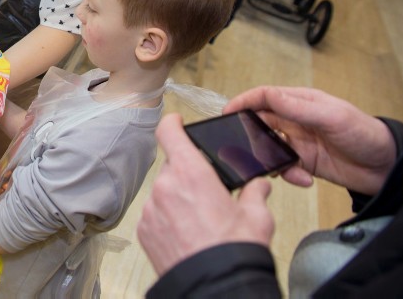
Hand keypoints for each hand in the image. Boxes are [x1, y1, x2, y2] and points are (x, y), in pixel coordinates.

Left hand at [138, 114, 273, 275]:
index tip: (176, 121)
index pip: (170, 133)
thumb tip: (258, 186)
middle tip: (206, 193)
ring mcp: (151, 209)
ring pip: (164, 192)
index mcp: (191, 173)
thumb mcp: (256, 217)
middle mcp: (166, 186)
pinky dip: (167, 218)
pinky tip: (186, 233)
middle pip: (173, 167)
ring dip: (177, 198)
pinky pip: (155, 214)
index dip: (173, 123)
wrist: (215, 287)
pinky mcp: (144, 230)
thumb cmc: (234, 251)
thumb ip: (255, 193)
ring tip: (199, 220)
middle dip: (188, 175)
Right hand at [224, 86, 395, 195]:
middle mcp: (296, 120)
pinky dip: (289, 175)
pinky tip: (303, 179)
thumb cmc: (364, 133)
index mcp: (301, 101)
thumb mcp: (330, 116)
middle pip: (261, 123)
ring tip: (284, 168)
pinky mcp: (304, 163)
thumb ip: (297, 107)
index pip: (264, 96)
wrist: (387, 167)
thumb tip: (266, 95)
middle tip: (244, 149)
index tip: (227, 113)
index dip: (244, 102)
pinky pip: (284, 167)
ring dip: (271, 159)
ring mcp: (299, 142)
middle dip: (252, 136)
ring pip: (269, 148)